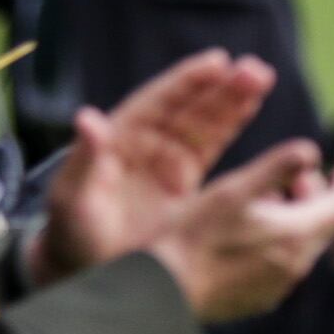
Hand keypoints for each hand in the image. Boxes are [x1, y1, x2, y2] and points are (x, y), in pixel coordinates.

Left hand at [35, 50, 276, 281]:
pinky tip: (252, 106)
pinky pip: (209, 148)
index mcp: (119, 140)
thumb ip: (83, 160)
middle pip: (187, 107)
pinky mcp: (181, 183)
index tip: (216, 63)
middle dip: (219, 87)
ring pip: (203, 122)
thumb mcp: (72, 199)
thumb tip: (88, 118)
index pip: (157, 102)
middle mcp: (144, 143)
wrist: (83, 270)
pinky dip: (230, 127)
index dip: (187, 82)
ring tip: (261, 77)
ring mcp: (165, 161)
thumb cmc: (71, 233)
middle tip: (253, 69)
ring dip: (231, 100)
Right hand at [151, 140, 333, 320]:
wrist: (163, 292)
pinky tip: (250, 233)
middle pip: (324, 225)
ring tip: (268, 200)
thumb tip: (312, 151)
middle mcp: (296, 266)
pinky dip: (280, 242)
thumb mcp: (235, 188)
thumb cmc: (195, 235)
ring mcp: (279, 287)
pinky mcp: (260, 299)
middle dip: (317, 196)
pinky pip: (283, 265)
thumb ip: (278, 166)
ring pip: (302, 245)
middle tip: (298, 177)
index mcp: (297, 235)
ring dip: (296, 218)